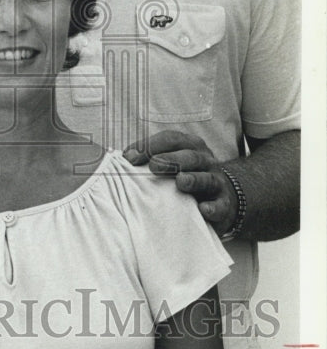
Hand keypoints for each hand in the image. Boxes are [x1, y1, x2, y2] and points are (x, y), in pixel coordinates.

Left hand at [123, 130, 237, 235]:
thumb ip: (149, 158)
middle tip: (154, 166)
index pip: (171, 139)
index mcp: (190, 146)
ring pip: (207, 178)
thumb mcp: (170, 164)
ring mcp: (217, 182)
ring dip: (193, 179)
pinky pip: (220, 205)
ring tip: (180, 181)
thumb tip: (124, 158)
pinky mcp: (224, 205)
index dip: (150, 145)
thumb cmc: (186, 176)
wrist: (222, 198)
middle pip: (190, 156)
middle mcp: (205, 161)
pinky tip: (203, 209)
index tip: (129, 158)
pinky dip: (213, 207)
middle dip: (171, 159)